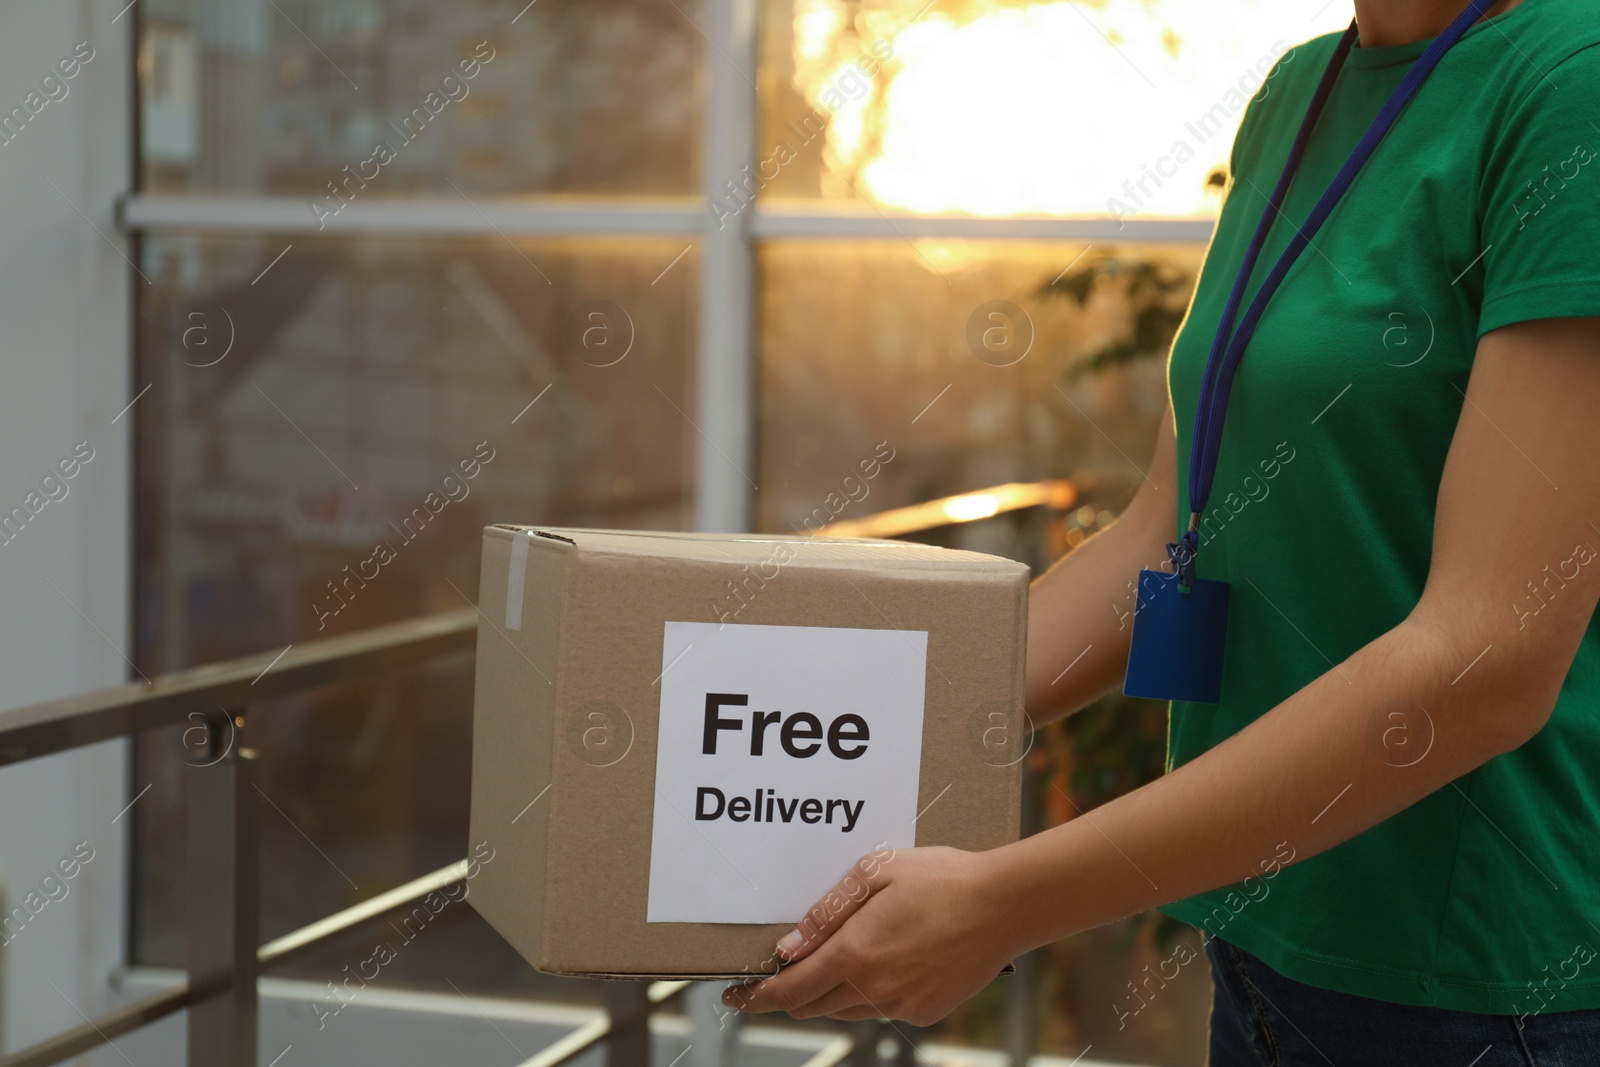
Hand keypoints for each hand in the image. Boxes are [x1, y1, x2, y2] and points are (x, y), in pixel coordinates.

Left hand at [723, 845, 1020, 1025]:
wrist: (1004, 905)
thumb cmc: (941, 878)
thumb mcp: (875, 873)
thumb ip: (826, 911)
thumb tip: (789, 946)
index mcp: (855, 953)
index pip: (789, 988)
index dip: (756, 996)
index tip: (735, 996)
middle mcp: (873, 988)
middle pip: (811, 1005)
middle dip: (787, 993)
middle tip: (776, 973)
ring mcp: (901, 1004)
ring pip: (844, 1008)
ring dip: (827, 991)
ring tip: (835, 957)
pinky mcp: (925, 1010)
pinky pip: (879, 1008)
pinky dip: (865, 992)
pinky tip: (881, 960)